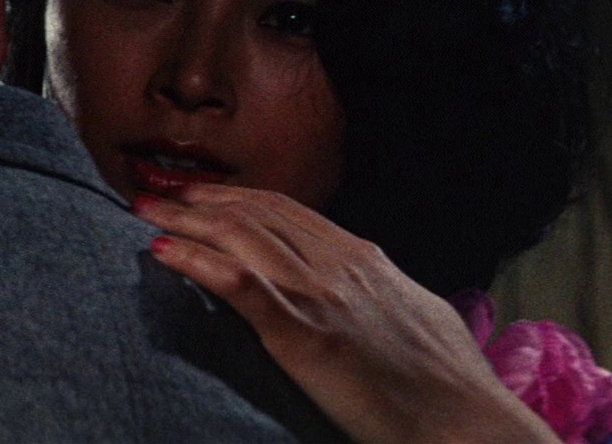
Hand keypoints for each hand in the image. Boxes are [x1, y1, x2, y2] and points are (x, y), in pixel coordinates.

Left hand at [134, 185, 557, 443]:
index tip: (199, 191)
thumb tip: (366, 284)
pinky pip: (237, 285)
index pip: (285, 210)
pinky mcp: (303, 335)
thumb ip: (378, 292)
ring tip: (146, 210)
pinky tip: (162, 251)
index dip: (235, 196)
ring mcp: (320, 296)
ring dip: (184, 220)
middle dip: (199, 199)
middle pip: (254, 214)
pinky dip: (194, 261)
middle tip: (155, 190)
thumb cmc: (447, 383)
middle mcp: (338, 265)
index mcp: (362, 259)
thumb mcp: (414, 315)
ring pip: (240, 237)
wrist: (466, 422)